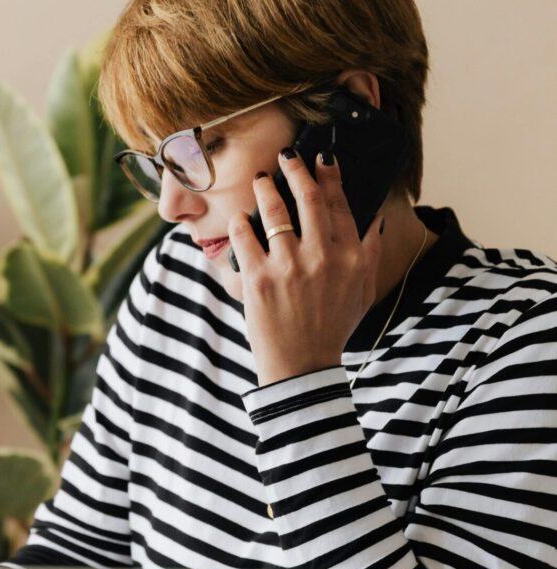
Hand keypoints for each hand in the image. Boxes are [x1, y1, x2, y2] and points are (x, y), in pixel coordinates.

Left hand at [226, 148, 383, 386]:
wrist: (302, 366)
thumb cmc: (332, 327)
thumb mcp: (363, 291)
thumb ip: (371, 253)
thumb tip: (375, 219)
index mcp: (350, 258)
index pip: (340, 204)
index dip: (330, 176)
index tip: (323, 156)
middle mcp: (322, 257)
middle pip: (308, 198)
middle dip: (296, 169)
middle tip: (286, 156)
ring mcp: (288, 267)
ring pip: (274, 212)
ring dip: (265, 188)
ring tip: (259, 179)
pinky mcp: (258, 279)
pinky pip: (244, 237)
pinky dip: (240, 222)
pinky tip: (239, 216)